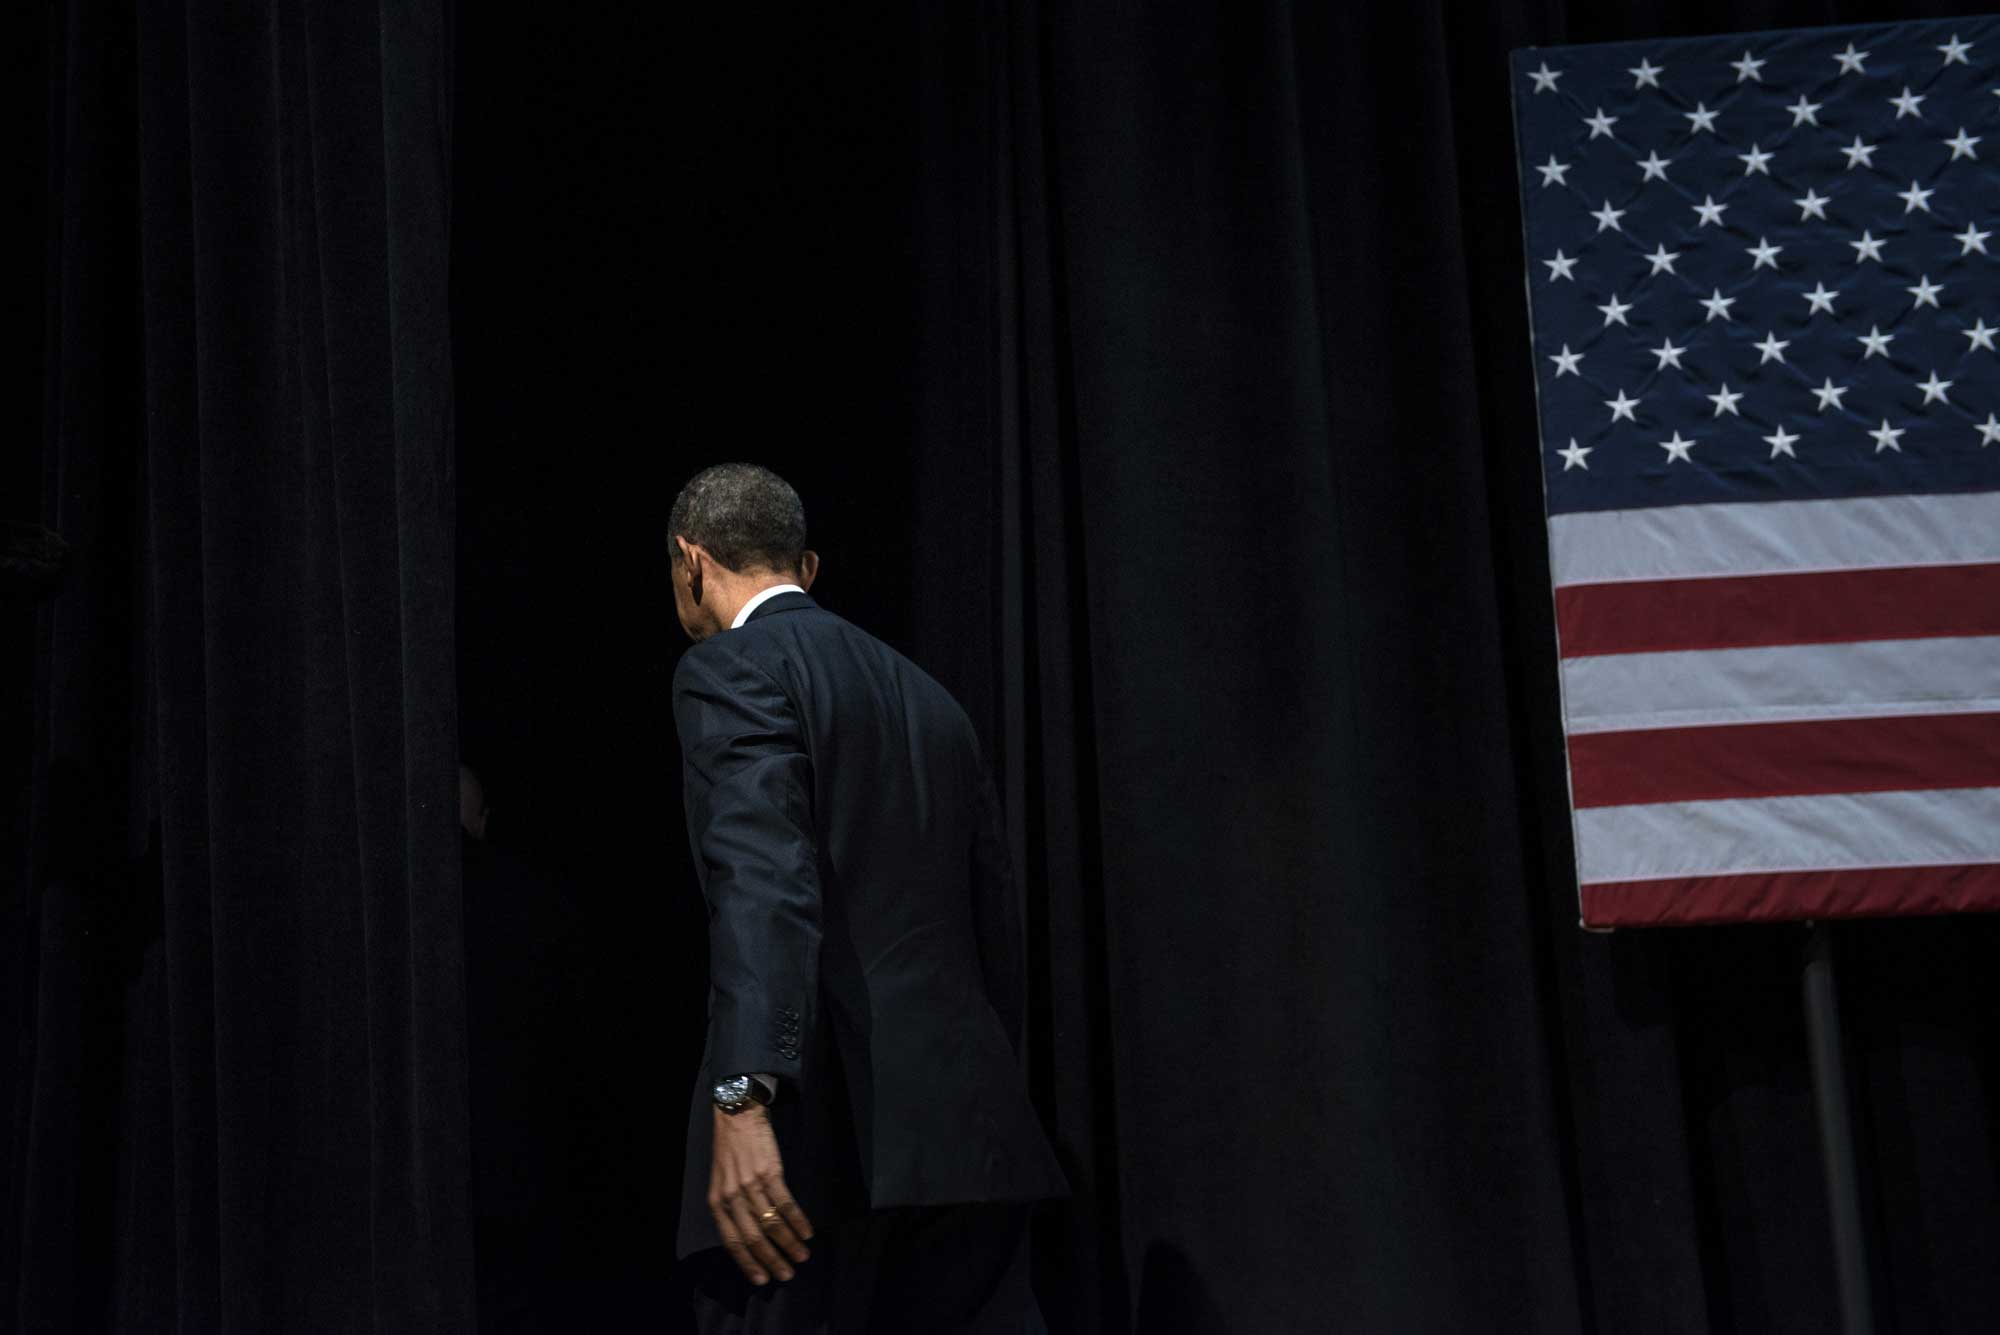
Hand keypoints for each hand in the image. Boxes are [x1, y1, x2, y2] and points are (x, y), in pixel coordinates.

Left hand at [709, 1104, 813, 1284]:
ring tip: (802, 1256)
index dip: (747, 1263)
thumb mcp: (721, 1181)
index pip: (732, 1241)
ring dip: (789, 1244)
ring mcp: (751, 1184)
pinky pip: (785, 1203)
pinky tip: (807, 1232)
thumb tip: (750, 1237)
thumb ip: (731, 1208)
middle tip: (787, 1275)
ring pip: (772, 1223)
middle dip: (772, 1260)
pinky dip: (798, 1221)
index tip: (761, 1280)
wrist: (737, 1114)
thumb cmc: (730, 1150)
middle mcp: (732, 1197)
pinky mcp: (770, 1172)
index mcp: (717, 1202)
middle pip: (754, 1237)